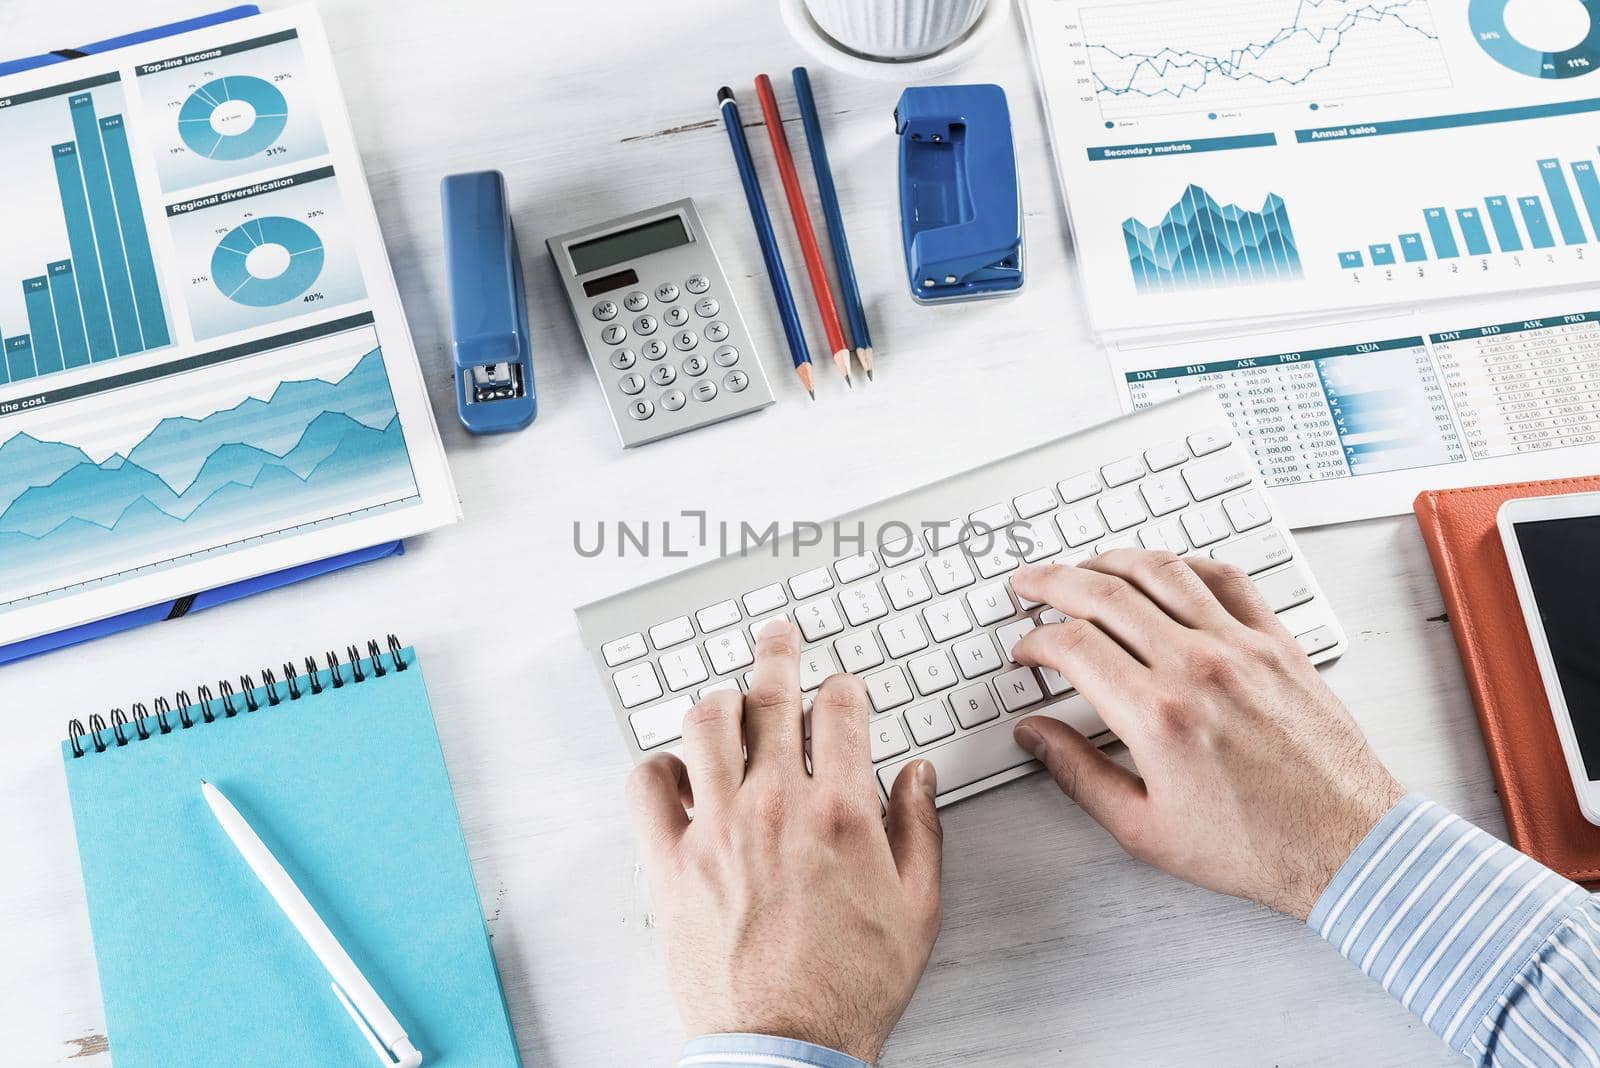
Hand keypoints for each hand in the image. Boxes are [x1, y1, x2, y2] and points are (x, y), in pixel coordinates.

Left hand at [626, 620, 943, 1062]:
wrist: (785, 1045)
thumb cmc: (849, 985)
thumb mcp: (918, 908)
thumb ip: (920, 830)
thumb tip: (918, 775)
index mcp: (841, 812)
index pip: (840, 711)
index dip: (842, 687)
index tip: (840, 688)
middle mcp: (775, 807)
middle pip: (770, 697)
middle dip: (778, 654)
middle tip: (778, 636)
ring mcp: (716, 829)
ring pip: (704, 723)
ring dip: (718, 700)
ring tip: (727, 697)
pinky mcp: (668, 861)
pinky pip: (645, 784)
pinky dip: (658, 766)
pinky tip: (677, 770)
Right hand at [1009, 551, 1403, 920]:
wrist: (1345, 845)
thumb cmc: (1255, 846)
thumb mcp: (1144, 829)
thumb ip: (1078, 775)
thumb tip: (1036, 735)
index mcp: (1157, 715)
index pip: (1073, 646)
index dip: (1034, 641)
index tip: (1025, 650)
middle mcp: (1197, 667)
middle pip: (1105, 593)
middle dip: (1053, 582)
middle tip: (1030, 584)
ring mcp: (1241, 648)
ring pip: (1162, 571)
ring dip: (1111, 560)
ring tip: (1085, 567)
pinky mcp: (1278, 643)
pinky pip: (1226, 578)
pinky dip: (1185, 564)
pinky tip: (1165, 570)